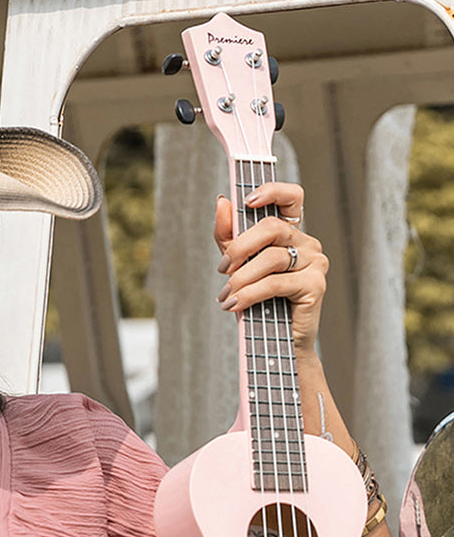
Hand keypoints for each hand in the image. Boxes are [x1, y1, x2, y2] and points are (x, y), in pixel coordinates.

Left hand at [213, 183, 327, 356]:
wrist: (276, 345)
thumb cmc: (260, 305)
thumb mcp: (238, 267)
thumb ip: (229, 236)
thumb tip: (222, 202)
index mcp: (292, 235)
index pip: (292, 197)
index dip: (273, 191)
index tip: (247, 200)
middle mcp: (307, 244)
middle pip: (273, 227)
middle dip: (241, 246)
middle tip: (222, 268)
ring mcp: (315, 263)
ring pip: (271, 258)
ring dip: (241, 278)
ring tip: (226, 297)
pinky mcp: (316, 285)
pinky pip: (276, 282)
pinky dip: (250, 294)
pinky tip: (235, 305)